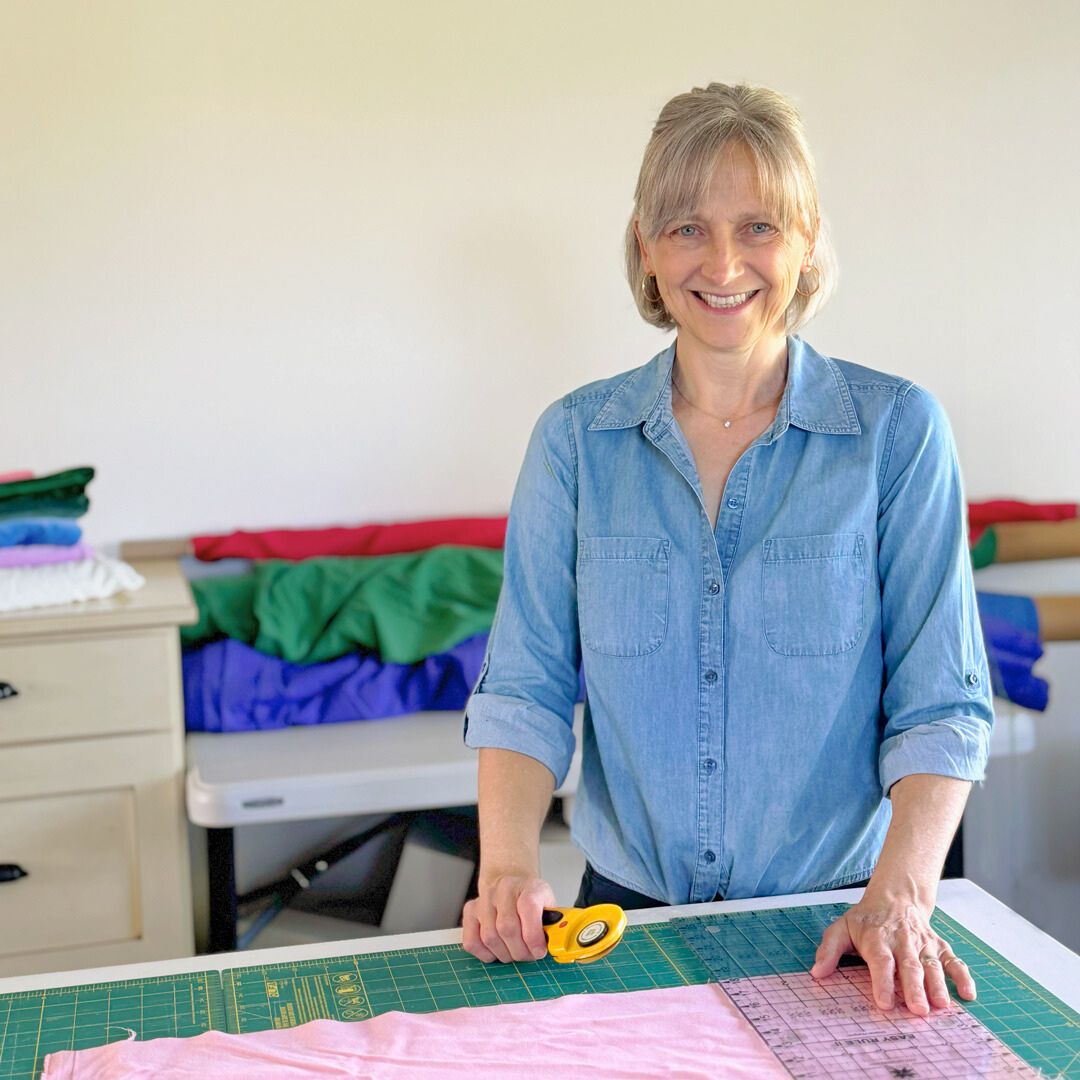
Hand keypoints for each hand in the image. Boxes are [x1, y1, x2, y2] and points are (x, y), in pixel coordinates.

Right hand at [461, 872, 555, 963]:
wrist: (512, 883)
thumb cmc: (532, 899)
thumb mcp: (550, 906)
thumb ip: (554, 925)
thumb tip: (560, 946)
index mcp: (529, 887)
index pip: (528, 908)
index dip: (534, 936)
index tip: (539, 951)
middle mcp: (504, 889)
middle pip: (507, 928)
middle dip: (520, 951)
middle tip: (528, 955)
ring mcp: (484, 899)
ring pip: (489, 938)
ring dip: (504, 954)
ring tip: (514, 952)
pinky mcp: (470, 911)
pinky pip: (472, 941)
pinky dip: (485, 954)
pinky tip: (497, 950)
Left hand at [810, 896, 975, 1015]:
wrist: (895, 897)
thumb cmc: (866, 920)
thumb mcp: (841, 928)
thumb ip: (829, 950)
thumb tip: (817, 973)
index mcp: (877, 938)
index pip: (881, 961)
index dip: (882, 982)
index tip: (884, 1003)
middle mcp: (902, 941)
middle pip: (909, 965)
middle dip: (914, 988)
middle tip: (918, 1011)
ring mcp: (923, 943)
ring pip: (932, 965)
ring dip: (938, 986)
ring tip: (941, 1006)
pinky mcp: (938, 946)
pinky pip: (953, 961)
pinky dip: (962, 976)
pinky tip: (968, 994)